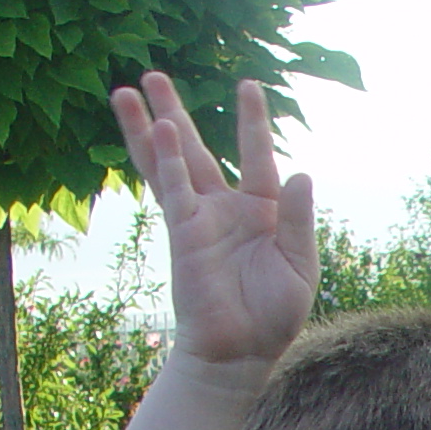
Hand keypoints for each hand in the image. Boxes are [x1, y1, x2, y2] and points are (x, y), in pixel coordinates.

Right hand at [111, 74, 316, 368]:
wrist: (242, 354)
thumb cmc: (273, 315)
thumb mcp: (299, 266)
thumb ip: (298, 221)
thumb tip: (300, 174)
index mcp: (262, 211)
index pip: (256, 156)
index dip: (251, 122)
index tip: (247, 85)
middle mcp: (226, 208)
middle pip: (197, 149)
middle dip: (174, 111)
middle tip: (154, 75)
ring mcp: (200, 219)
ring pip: (172, 162)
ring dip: (151, 127)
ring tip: (130, 89)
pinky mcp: (184, 234)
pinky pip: (174, 191)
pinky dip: (167, 162)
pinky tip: (159, 133)